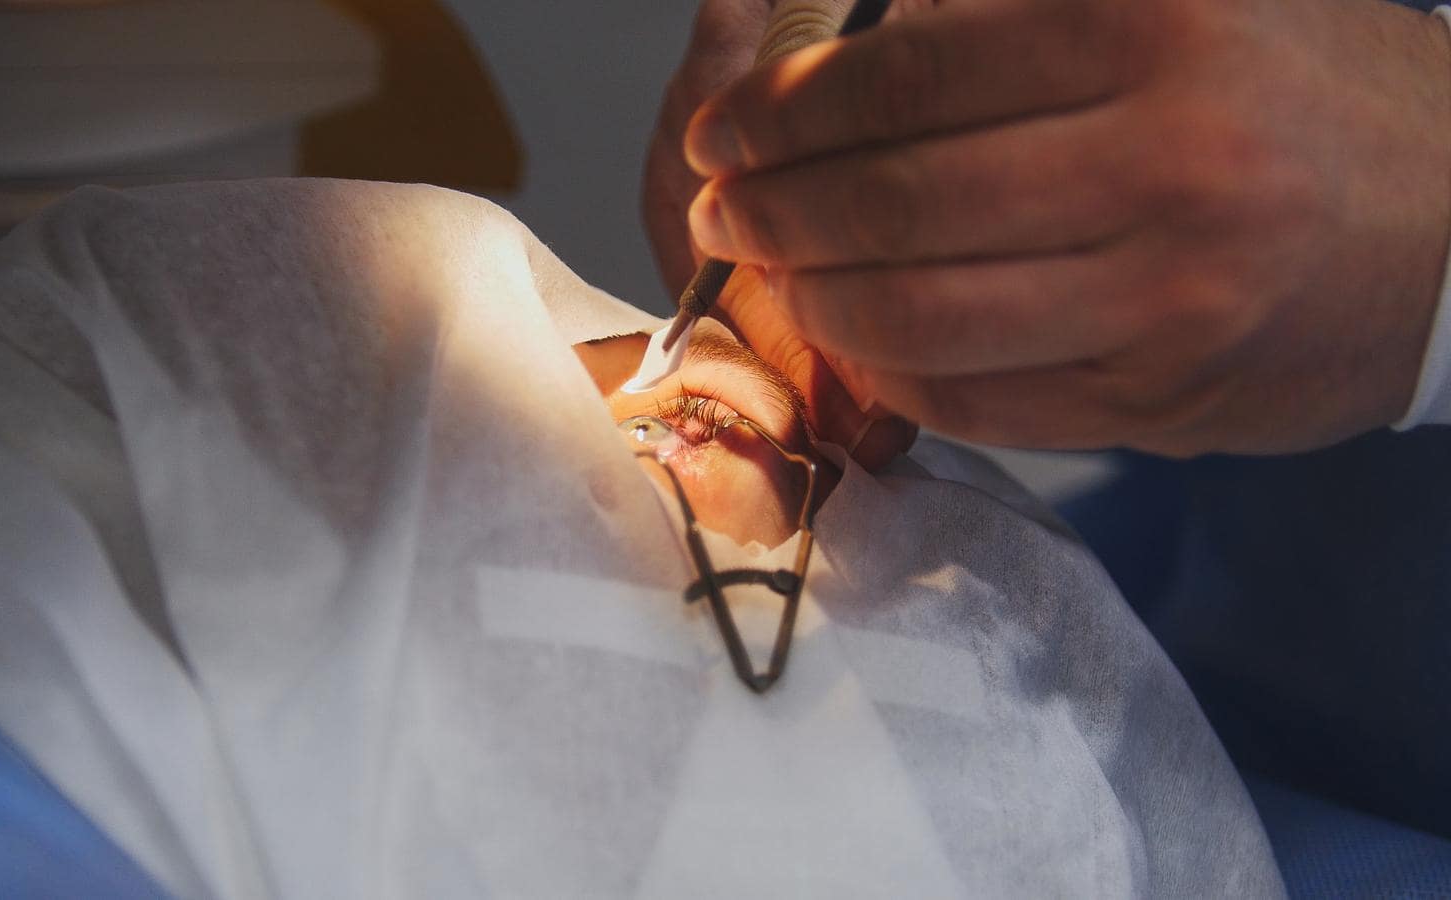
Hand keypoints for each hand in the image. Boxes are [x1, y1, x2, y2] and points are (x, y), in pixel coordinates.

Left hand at [683, 0, 1450, 454]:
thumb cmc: (1292, 90)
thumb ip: (1013, 3)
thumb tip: (838, 26)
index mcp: (1156, 25)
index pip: (903, 77)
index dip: (783, 112)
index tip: (727, 133)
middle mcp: (1168, 161)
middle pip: (894, 202)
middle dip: (771, 212)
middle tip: (724, 209)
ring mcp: (1168, 296)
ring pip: (919, 314)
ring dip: (814, 299)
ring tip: (778, 275)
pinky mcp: (1162, 397)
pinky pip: (975, 399)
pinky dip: (890, 370)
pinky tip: (858, 336)